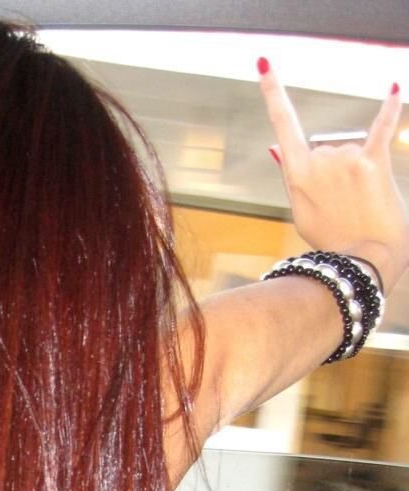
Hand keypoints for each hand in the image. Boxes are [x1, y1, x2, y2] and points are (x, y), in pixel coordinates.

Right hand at [259, 65, 408, 292]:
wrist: (364, 260)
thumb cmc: (334, 240)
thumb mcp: (303, 213)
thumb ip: (291, 177)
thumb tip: (274, 146)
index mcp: (296, 175)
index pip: (283, 125)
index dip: (273, 92)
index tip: (264, 64)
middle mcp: (318, 162)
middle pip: (327, 147)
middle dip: (335, 172)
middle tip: (343, 207)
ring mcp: (345, 161)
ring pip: (351, 150)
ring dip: (358, 173)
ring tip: (361, 204)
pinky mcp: (372, 162)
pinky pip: (382, 128)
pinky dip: (390, 108)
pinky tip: (393, 88)